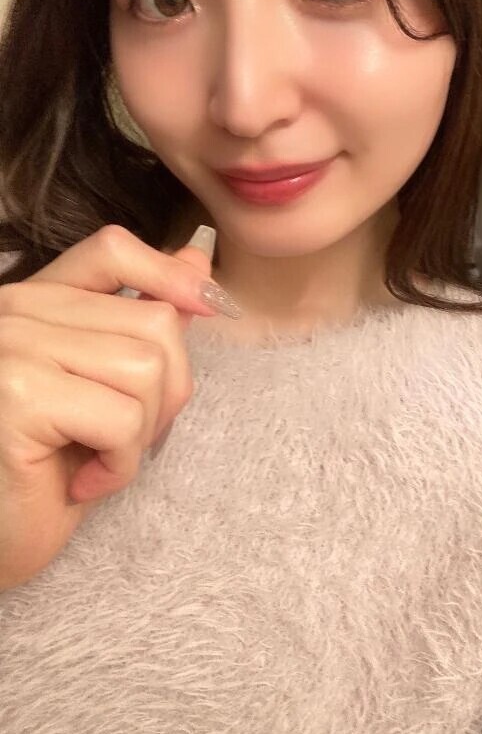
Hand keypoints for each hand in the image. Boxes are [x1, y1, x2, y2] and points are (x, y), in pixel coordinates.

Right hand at [0, 225, 233, 590]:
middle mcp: (15, 312)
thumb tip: (197, 261)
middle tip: (123, 439)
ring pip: (146, 369)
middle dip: (166, 393)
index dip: (169, 274)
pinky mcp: (19, 396)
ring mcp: (13, 348)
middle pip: (153, 322)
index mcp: (35, 302)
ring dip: (142, 433)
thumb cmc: (45, 472)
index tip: (210, 306)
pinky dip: (120, 465)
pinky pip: (122, 419)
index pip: (111, 249)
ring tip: (98, 459)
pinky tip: (82, 483)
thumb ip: (140, 324)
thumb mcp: (102, 389)